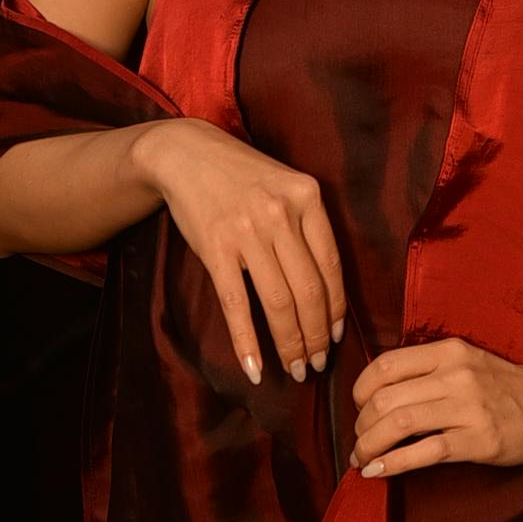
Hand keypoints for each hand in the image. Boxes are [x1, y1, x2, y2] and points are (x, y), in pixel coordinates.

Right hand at [132, 115, 344, 388]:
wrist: (185, 152)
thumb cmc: (242, 175)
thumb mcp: (285, 186)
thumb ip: (306, 226)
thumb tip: (327, 291)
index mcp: (308, 196)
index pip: (332, 266)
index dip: (337, 308)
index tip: (337, 335)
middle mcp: (281, 214)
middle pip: (309, 290)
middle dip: (317, 336)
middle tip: (317, 364)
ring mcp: (248, 231)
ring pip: (279, 302)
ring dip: (290, 344)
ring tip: (295, 369)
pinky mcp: (215, 248)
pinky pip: (237, 304)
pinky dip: (247, 342)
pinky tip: (255, 368)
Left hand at [349, 338, 522, 478]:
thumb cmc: (504, 387)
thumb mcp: (465, 362)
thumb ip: (427, 370)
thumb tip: (377, 395)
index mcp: (447, 351)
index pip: (384, 365)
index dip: (360, 391)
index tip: (359, 410)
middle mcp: (455, 375)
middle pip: (385, 398)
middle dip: (360, 425)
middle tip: (359, 442)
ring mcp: (467, 407)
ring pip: (398, 423)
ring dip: (369, 445)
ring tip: (361, 459)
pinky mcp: (477, 440)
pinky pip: (423, 452)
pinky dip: (393, 463)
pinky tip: (378, 471)